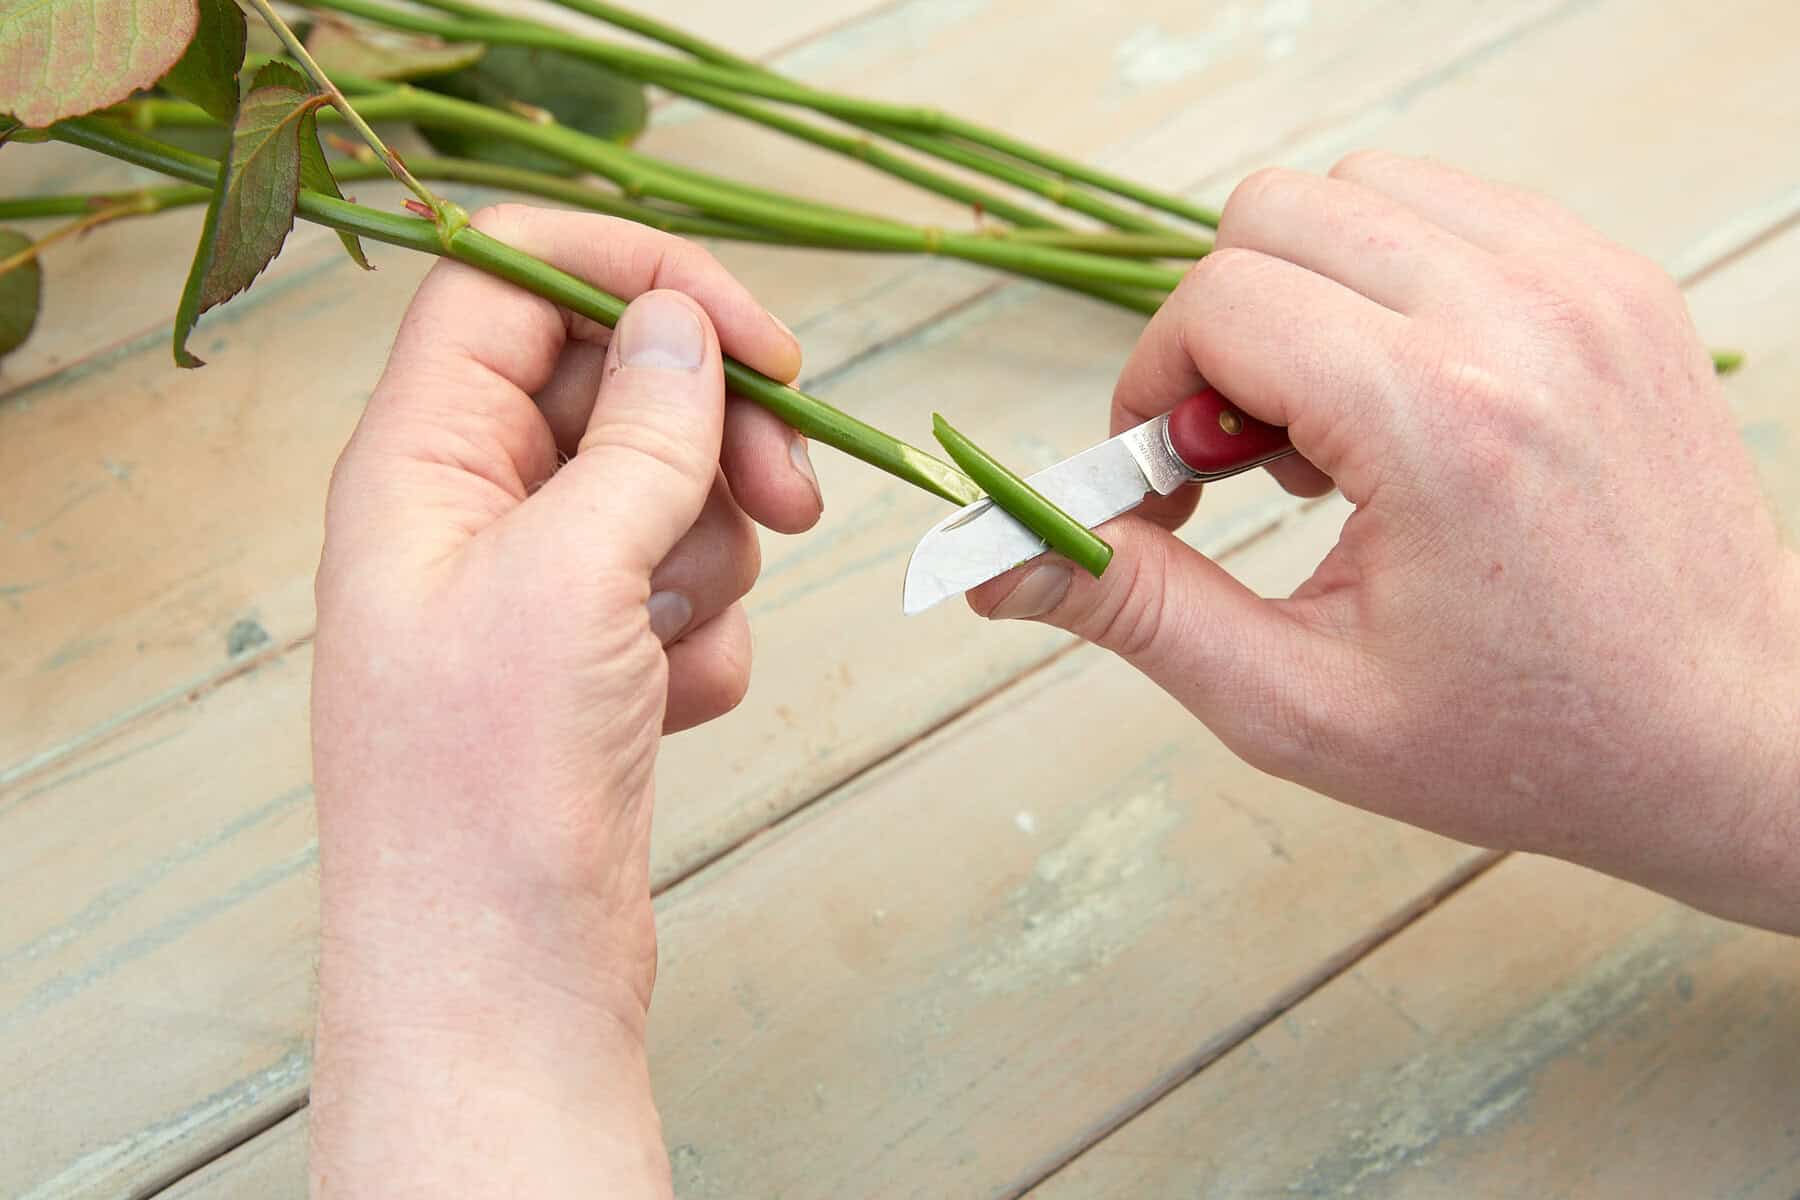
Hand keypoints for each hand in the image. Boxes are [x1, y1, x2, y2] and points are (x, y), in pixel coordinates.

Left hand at [308, 205, 820, 1196]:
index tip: (756, 335)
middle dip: (713, 432)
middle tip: (794, 492)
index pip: (514, 285)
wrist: (502, 981)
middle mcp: (469, 512)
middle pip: (613, 386)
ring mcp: (535, 592)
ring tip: (688, 635)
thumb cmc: (487, 788)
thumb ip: (636, 435)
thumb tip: (679, 324)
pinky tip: (670, 710)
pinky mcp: (592, 663)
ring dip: (713, 551)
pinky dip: (703, 640)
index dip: (635, 281)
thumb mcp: (567, 578)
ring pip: (665, 492)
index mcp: (419, 462)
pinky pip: (683, 591)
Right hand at [971, 152, 1799, 932]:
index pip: (1220, 301)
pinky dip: (1390, 280)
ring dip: (1305, 292)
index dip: (1153, 386)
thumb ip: (1133, 608)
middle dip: (1220, 328)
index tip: (1172, 479)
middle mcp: (1522, 318)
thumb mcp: (1297, 703)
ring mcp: (1584, 284)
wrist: (1735, 735)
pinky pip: (1450, 208)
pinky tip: (1405, 397)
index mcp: (1439, 422)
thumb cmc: (1531, 738)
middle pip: (1275, 213)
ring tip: (1334, 426)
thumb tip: (992, 561)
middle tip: (1250, 456)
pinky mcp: (1616, 281)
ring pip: (1360, 192)